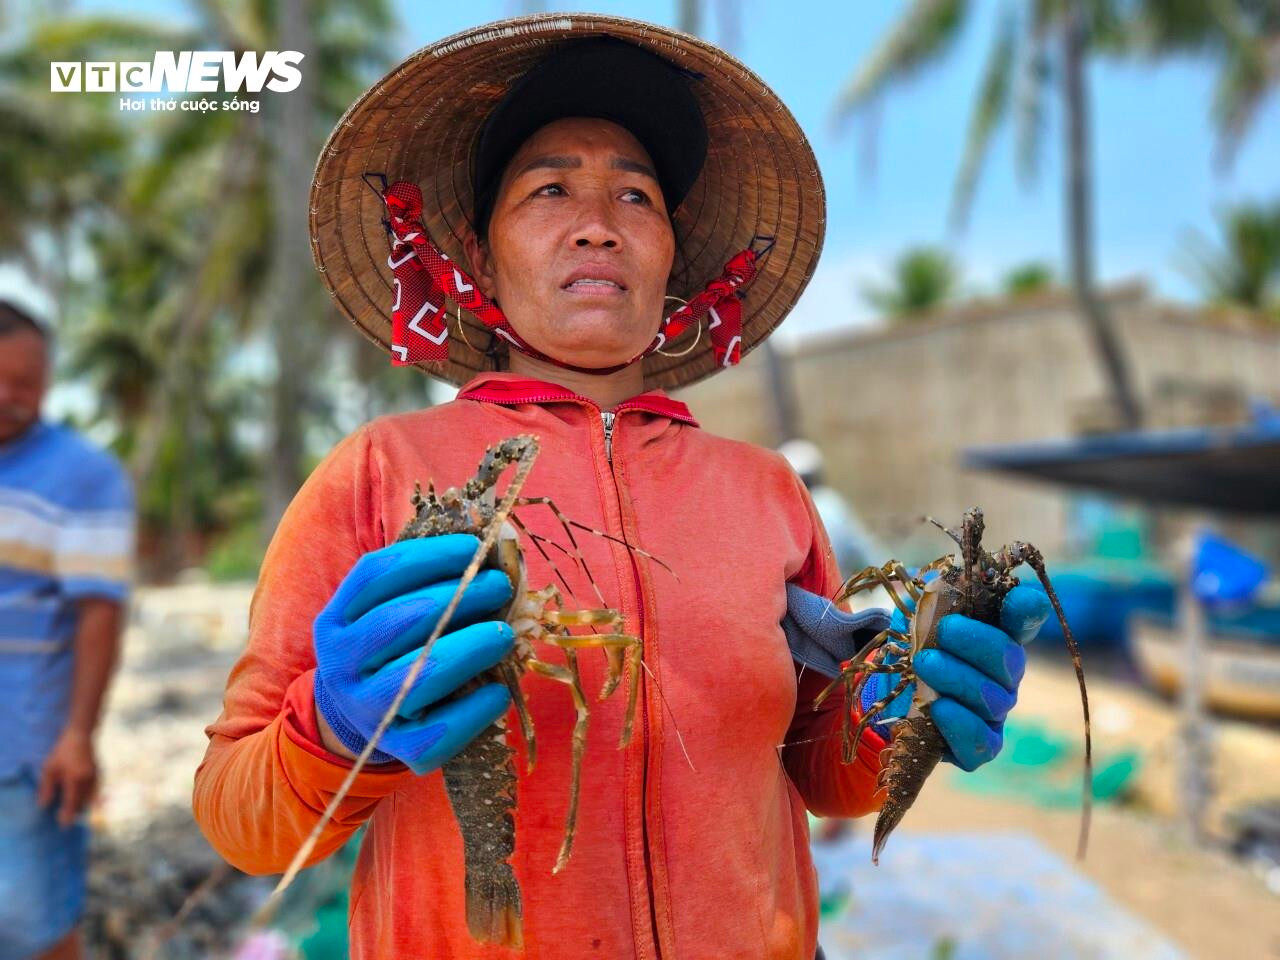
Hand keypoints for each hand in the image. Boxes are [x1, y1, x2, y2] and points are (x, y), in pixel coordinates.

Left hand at [38, 728, 96, 826]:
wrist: (81, 736)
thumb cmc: (63, 752)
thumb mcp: (49, 769)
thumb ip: (47, 788)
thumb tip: (44, 805)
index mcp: (75, 779)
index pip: (71, 802)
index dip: (67, 815)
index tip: (64, 825)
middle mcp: (88, 780)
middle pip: (82, 802)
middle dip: (76, 812)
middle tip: (68, 821)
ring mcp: (96, 777)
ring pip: (91, 798)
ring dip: (84, 806)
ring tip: (77, 812)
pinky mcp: (100, 774)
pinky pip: (97, 791)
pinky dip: (93, 798)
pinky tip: (90, 802)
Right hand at [313, 534, 516, 774]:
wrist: (360, 721)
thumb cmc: (390, 650)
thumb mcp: (386, 612)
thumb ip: (425, 583)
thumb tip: (490, 554)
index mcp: (336, 620)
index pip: (376, 575)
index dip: (429, 556)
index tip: (475, 547)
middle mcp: (342, 664)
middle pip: (399, 622)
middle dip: (459, 597)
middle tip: (500, 586)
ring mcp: (367, 710)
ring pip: (419, 677)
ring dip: (470, 649)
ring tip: (505, 634)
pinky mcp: (399, 749)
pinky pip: (439, 733)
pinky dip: (474, 710)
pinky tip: (499, 692)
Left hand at [860, 585, 1049, 770]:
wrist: (889, 694)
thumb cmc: (911, 647)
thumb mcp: (914, 617)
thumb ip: (929, 599)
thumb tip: (937, 582)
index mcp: (994, 634)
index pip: (1024, 618)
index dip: (1027, 610)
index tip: (1021, 601)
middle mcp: (1003, 674)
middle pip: (1010, 658)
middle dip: (977, 642)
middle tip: (944, 630)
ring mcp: (993, 712)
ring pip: (993, 699)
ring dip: (958, 677)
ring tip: (924, 662)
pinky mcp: (978, 746)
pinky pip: (982, 743)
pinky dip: (961, 725)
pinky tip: (937, 707)